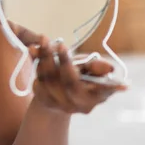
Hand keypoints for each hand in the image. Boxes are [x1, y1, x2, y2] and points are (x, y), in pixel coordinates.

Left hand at [7, 21, 126, 113]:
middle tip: (60, 44)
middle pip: (71, 83)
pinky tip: (32, 49)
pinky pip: (38, 79)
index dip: (110, 85)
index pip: (103, 90)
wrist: (58, 92)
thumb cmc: (80, 75)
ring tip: (44, 39)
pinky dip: (36, 62)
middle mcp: (80, 105)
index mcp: (97, 96)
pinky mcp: (45, 101)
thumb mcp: (89, 67)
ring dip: (46, 57)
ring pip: (52, 80)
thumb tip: (110, 68)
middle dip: (65, 61)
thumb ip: (96, 66)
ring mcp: (62, 105)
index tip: (112, 71)